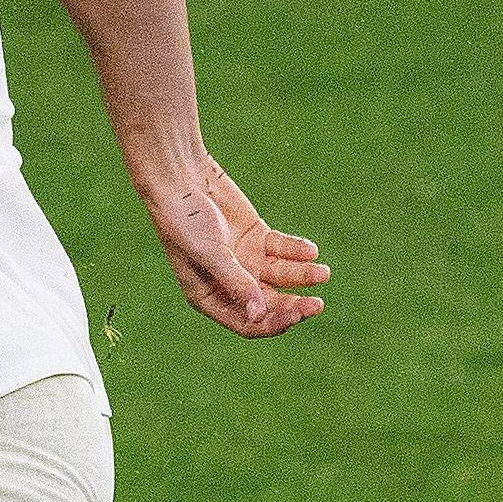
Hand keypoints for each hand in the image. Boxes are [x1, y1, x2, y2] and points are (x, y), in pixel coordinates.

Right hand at [147, 152, 327, 337]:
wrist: (181, 178)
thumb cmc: (184, 220)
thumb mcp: (210, 254)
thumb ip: (236, 282)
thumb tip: (259, 315)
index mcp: (210, 297)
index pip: (247, 323)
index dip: (272, 322)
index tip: (296, 315)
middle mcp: (230, 284)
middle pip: (269, 304)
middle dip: (293, 305)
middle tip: (316, 304)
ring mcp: (246, 261)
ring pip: (281, 277)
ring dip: (302, 277)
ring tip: (322, 272)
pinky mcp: (258, 239)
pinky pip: (284, 251)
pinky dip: (297, 251)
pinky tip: (310, 251)